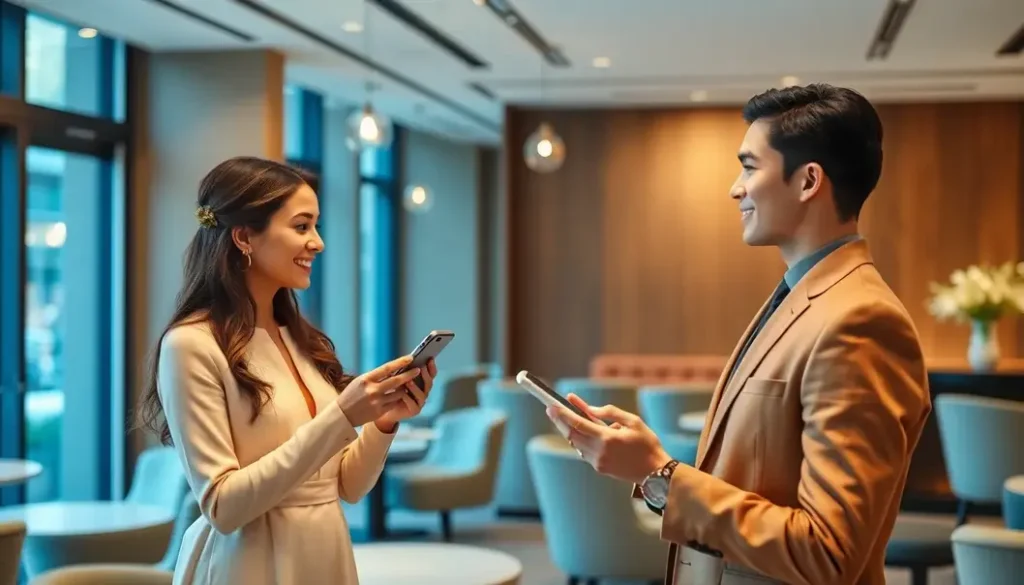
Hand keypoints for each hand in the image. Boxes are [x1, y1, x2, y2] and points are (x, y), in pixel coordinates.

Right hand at [336, 356, 421, 427]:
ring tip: (407, 384)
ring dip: (404, 388)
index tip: (410, 358)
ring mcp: (377, 402)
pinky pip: (394, 403)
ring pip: (398, 393)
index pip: (387, 368)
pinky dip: (398, 398)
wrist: (342, 414)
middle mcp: (372, 390)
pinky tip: (400, 395)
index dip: (400, 362)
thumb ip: (376, 376)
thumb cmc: (352, 394)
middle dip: (409, 375)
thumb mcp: (360, 381)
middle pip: (396, 381)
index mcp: (366, 379)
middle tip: (418, 370)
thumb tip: (395, 370)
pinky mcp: (380, 412)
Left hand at [376, 358, 437, 428]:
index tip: (430, 358)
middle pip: (429, 383)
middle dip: (425, 375)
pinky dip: (408, 398)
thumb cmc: (392, 392)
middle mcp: (424, 392)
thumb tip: (407, 359)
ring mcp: (420, 402)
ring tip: (409, 381)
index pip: (431, 374)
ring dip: (415, 387)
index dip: (431, 367)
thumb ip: (404, 372)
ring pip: (421, 394)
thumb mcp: (398, 380)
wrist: (387, 410)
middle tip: (420, 368)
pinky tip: (402, 393)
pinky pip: (413, 404)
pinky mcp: (414, 411)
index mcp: (422, 383)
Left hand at [546, 393, 672, 483]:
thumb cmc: (647, 443)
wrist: (655, 472)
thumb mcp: (633, 421)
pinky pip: (583, 452)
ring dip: (568, 431)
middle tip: (551, 410)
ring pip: (575, 444)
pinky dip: (579, 440)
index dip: (563, 414)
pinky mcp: (599, 468)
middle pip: (571, 435)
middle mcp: (599, 451)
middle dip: (560, 421)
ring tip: (563, 418)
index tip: (552, 406)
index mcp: (608, 438)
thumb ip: (610, 413)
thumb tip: (590, 409)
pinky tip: (579, 432)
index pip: (578, 424)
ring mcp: (598, 462)